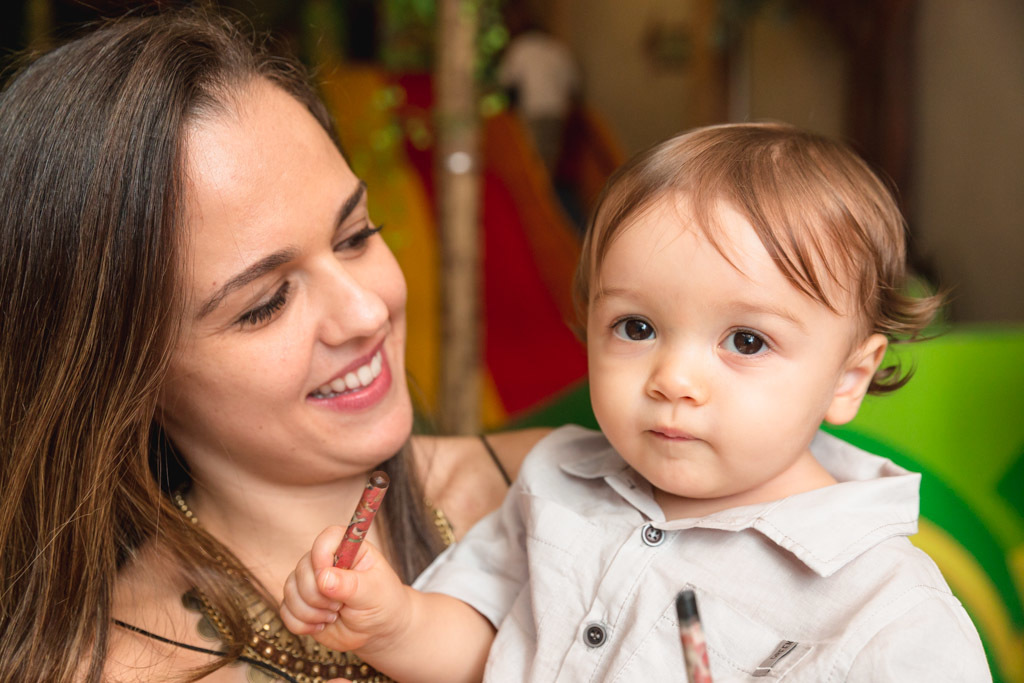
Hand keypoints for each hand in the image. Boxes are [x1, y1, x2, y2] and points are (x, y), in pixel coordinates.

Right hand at [280, 525, 410, 655]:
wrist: (377, 631)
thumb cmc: (382, 603)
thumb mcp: (373, 593)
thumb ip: (350, 585)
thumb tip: (323, 578)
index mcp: (348, 548)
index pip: (326, 539)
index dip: (322, 559)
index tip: (329, 580)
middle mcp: (325, 561)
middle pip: (302, 568)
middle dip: (318, 595)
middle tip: (340, 606)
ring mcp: (310, 581)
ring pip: (290, 590)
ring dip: (310, 612)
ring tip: (333, 616)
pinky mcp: (300, 603)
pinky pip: (285, 611)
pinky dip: (301, 624)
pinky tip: (321, 626)